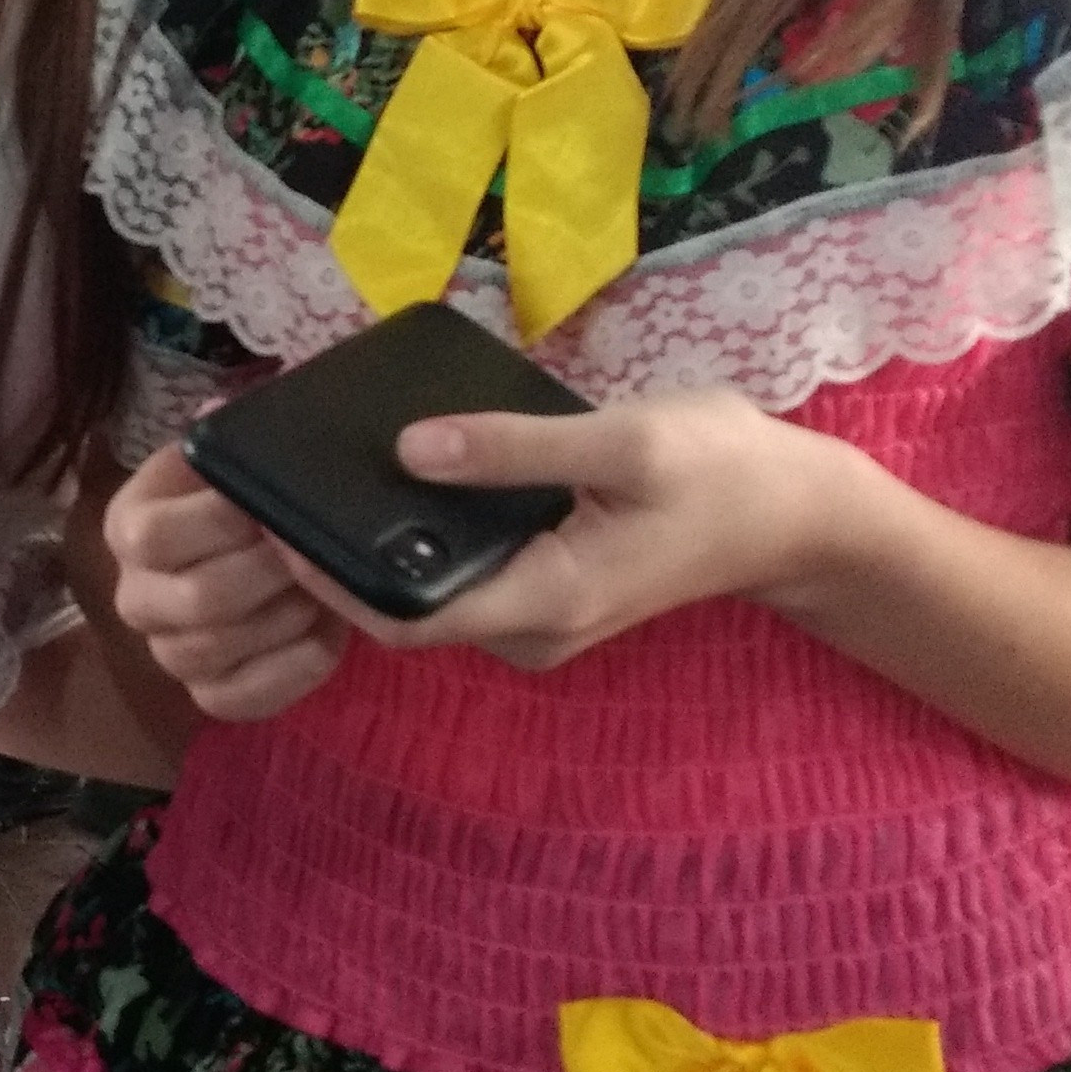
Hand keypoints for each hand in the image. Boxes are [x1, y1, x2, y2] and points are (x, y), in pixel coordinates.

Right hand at [98, 439, 345, 721]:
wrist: (253, 554)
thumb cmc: (241, 500)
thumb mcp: (229, 460)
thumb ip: (225, 437)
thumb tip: (216, 413)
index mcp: (129, 528)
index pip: (154, 536)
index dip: (220, 521)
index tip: (273, 505)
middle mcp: (135, 597)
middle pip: (196, 599)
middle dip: (268, 572)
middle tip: (312, 549)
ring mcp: (168, 652)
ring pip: (218, 649)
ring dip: (284, 616)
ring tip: (323, 586)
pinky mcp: (207, 696)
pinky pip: (241, 700)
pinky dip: (292, 669)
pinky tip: (326, 634)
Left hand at [319, 389, 867, 673]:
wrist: (798, 511)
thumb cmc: (721, 471)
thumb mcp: (623, 443)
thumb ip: (516, 449)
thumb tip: (411, 450)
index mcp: (546, 601)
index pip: (403, 619)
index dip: (328, 579)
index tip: (273, 521)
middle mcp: (533, 628)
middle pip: (406, 613)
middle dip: (338, 563)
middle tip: (281, 490)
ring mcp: (540, 617)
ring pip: (431, 598)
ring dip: (375, 552)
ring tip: (319, 480)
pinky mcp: (548, 590)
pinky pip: (462, 578)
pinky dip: (418, 543)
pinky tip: (392, 482)